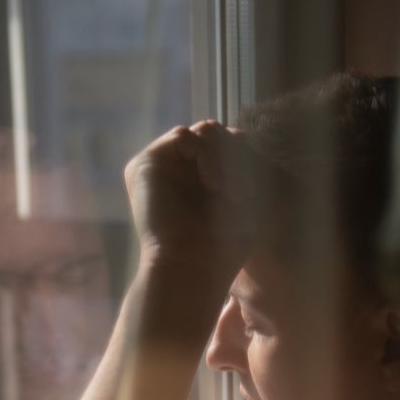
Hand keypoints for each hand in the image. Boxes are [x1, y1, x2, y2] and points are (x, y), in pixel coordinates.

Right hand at [125, 120, 256, 290]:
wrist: (192, 269)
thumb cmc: (223, 247)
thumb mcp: (246, 199)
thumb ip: (243, 162)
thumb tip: (242, 134)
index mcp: (199, 176)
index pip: (232, 140)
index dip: (249, 156)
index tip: (256, 191)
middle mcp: (179, 169)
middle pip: (219, 132)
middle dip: (238, 155)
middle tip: (243, 193)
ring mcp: (161, 165)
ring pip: (205, 130)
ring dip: (224, 157)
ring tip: (227, 192)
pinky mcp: (143, 164)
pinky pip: (184, 135)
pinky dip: (206, 154)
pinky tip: (212, 184)